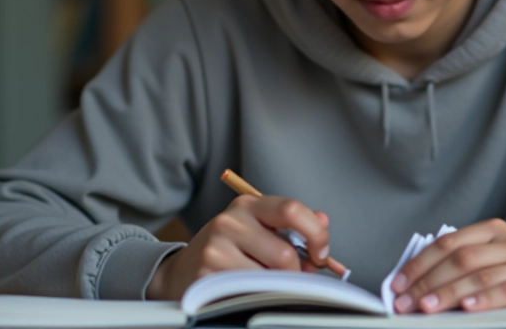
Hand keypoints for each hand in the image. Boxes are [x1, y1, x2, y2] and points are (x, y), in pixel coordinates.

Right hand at [146, 195, 330, 299]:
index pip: (291, 209)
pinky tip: (247, 293)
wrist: (182, 271)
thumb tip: (323, 220)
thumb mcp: (258, 230)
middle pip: (285, 254)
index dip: (316, 234)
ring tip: (264, 286)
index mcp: (248, 205)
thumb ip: (292, 227)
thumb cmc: (230, 251)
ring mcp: (215, 249)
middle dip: (296, 275)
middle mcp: (230, 222)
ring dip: (275, 289)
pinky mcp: (206, 277)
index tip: (321, 254)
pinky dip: (257, 299)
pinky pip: (249, 295)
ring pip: (269, 279)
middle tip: (291, 280)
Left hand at [389, 219, 505, 316]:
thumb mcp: (502, 255)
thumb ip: (470, 262)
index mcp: (493, 231)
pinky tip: (467, 308)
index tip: (397, 283)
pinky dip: (485, 299)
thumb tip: (425, 282)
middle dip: (426, 282)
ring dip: (447, 292)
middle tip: (404, 301)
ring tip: (426, 307)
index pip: (448, 244)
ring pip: (479, 275)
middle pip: (459, 259)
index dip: (419, 264)